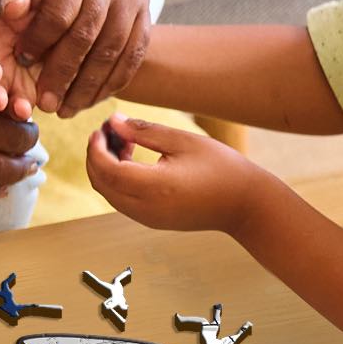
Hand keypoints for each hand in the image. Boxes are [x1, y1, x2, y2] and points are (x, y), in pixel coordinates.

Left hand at [0, 0, 151, 116]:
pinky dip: (111, 85)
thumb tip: (11, 8)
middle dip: (63, 72)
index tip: (21, 62)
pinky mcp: (146, 15)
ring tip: (65, 110)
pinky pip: (132, 57)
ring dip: (87, 86)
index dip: (38, 41)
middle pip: (87, 32)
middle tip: (45, 102)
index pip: (58, 9)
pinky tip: (89, 101)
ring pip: (112, 49)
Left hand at [84, 114, 267, 234]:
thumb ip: (144, 131)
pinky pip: (122, 200)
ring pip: (109, 193)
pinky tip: (132, 158)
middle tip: (107, 130)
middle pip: (101, 183)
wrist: (246, 205)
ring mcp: (148, 219)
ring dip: (106, 167)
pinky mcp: (152, 221)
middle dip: (96, 156)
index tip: (101, 127)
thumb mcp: (183, 141)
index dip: (96, 147)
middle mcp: (145, 209)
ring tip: (122, 140)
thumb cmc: (222, 169)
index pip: (107, 169)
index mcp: (154, 188)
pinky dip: (118, 179)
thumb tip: (113, 122)